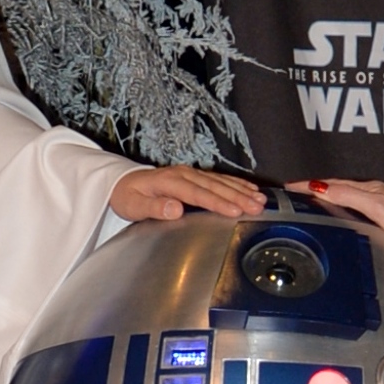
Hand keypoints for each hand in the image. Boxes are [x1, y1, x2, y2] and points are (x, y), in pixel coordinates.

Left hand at [108, 166, 267, 224]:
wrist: (122, 182)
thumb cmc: (128, 196)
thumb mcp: (133, 205)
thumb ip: (154, 207)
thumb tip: (175, 209)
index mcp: (170, 181)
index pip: (198, 193)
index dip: (217, 202)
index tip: (235, 211)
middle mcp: (183, 173)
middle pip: (215, 186)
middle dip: (238, 196)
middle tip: (257, 207)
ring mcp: (190, 173)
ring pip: (221, 181)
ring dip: (242, 190)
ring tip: (261, 200)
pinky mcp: (195, 175)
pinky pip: (219, 178)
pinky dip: (237, 184)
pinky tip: (250, 189)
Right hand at [300, 176, 383, 249]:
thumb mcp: (374, 206)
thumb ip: (348, 196)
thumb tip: (320, 187)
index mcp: (368, 189)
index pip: (331, 184)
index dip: (309, 185)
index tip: (290, 186)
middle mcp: (373, 194)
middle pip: (338, 189)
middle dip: (316, 189)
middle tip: (296, 193)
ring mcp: (380, 206)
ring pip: (347, 199)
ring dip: (329, 199)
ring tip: (312, 204)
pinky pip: (356, 210)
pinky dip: (343, 211)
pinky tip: (342, 219)